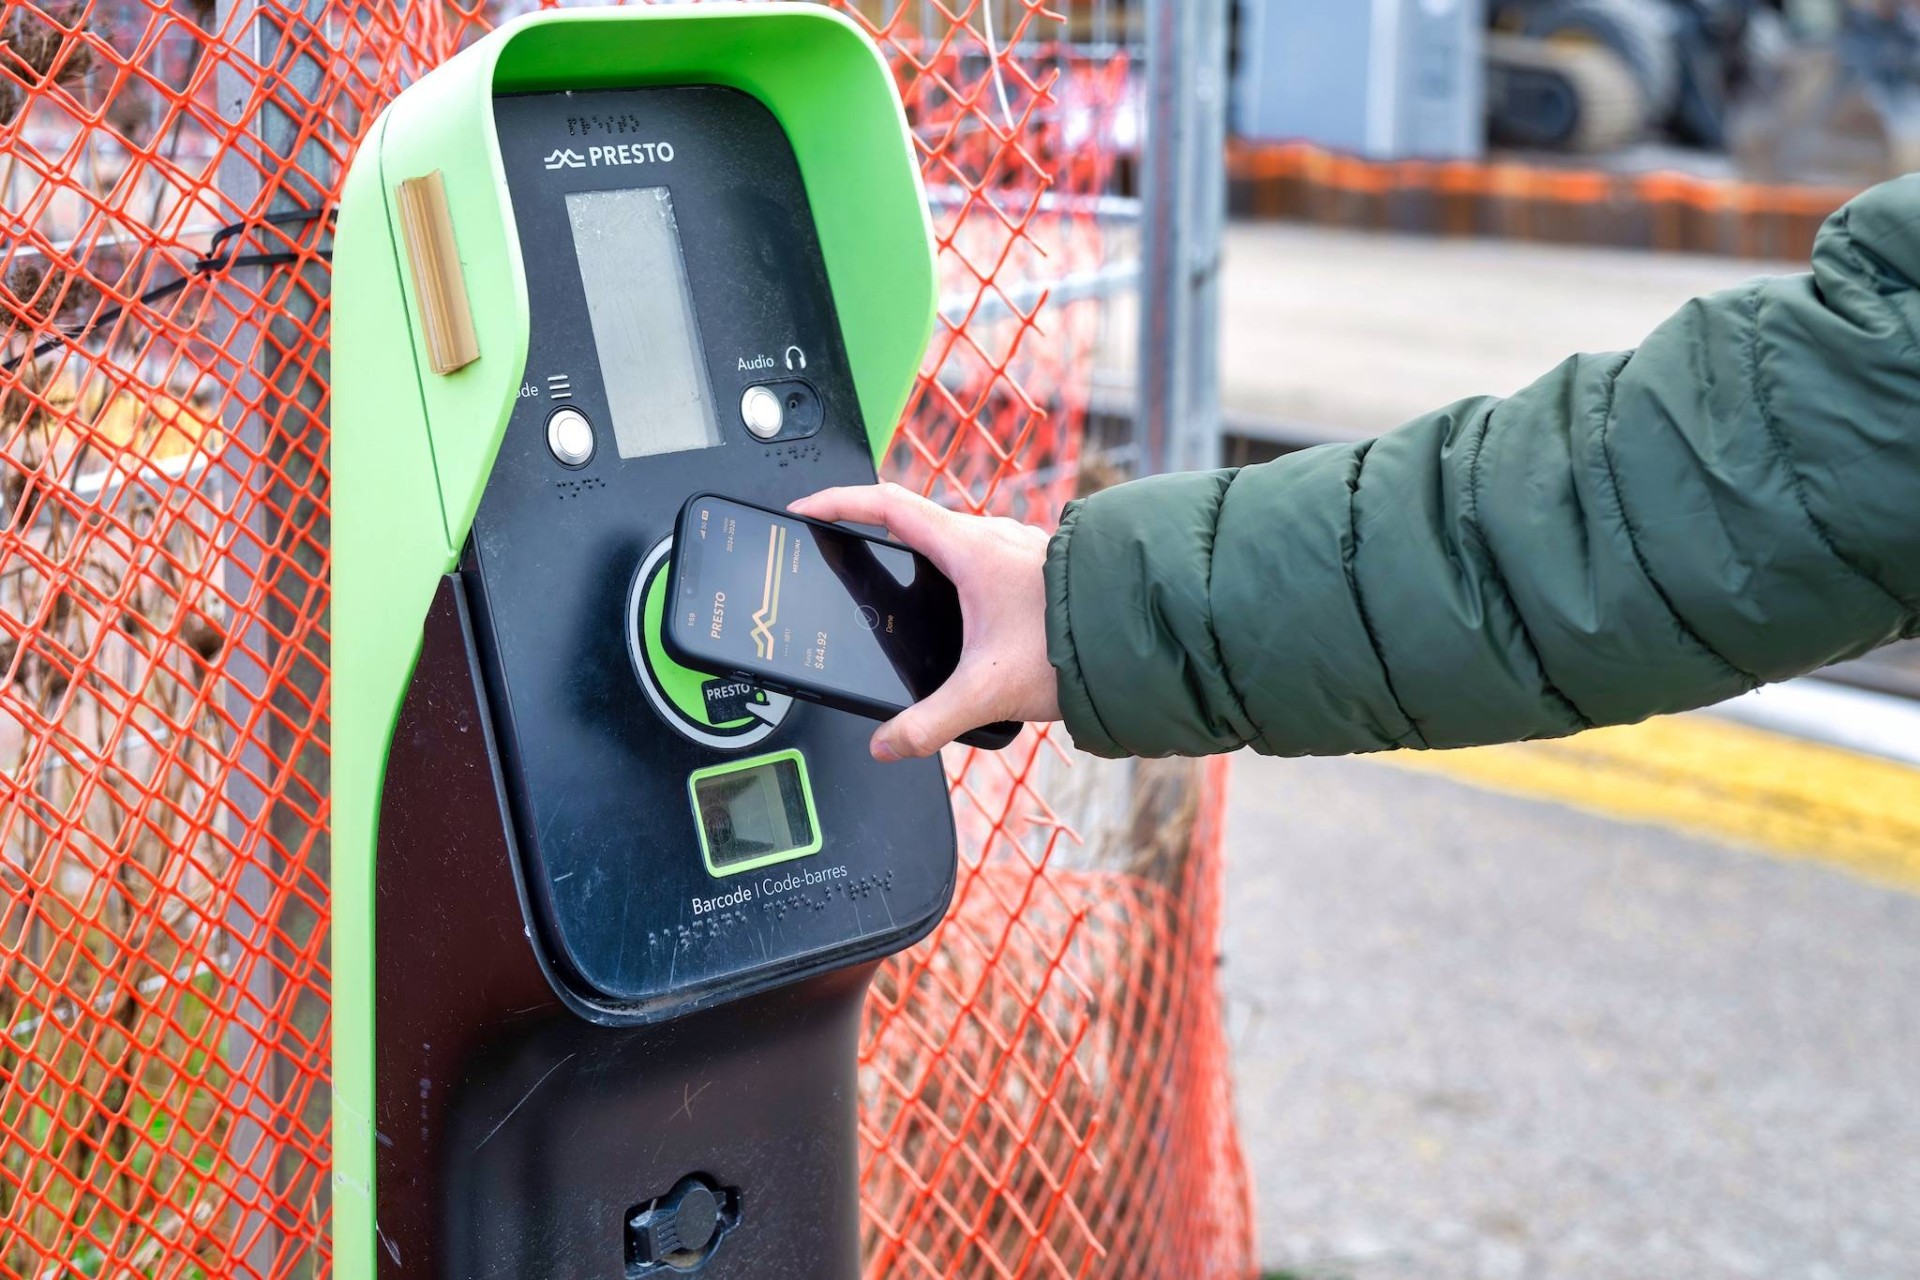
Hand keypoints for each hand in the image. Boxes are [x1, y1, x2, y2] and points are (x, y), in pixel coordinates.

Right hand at [788, 484, 1060, 760]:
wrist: (1145, 635)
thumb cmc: (1075, 645)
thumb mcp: (988, 692)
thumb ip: (930, 723)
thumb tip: (885, 746)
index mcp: (968, 548)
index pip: (886, 505)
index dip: (838, 502)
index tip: (805, 509)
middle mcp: (992, 537)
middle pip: (914, 518)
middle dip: (873, 529)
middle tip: (844, 548)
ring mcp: (1017, 549)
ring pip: (952, 538)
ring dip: (919, 553)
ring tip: (898, 586)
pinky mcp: (1036, 568)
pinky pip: (981, 559)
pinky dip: (955, 574)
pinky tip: (962, 615)